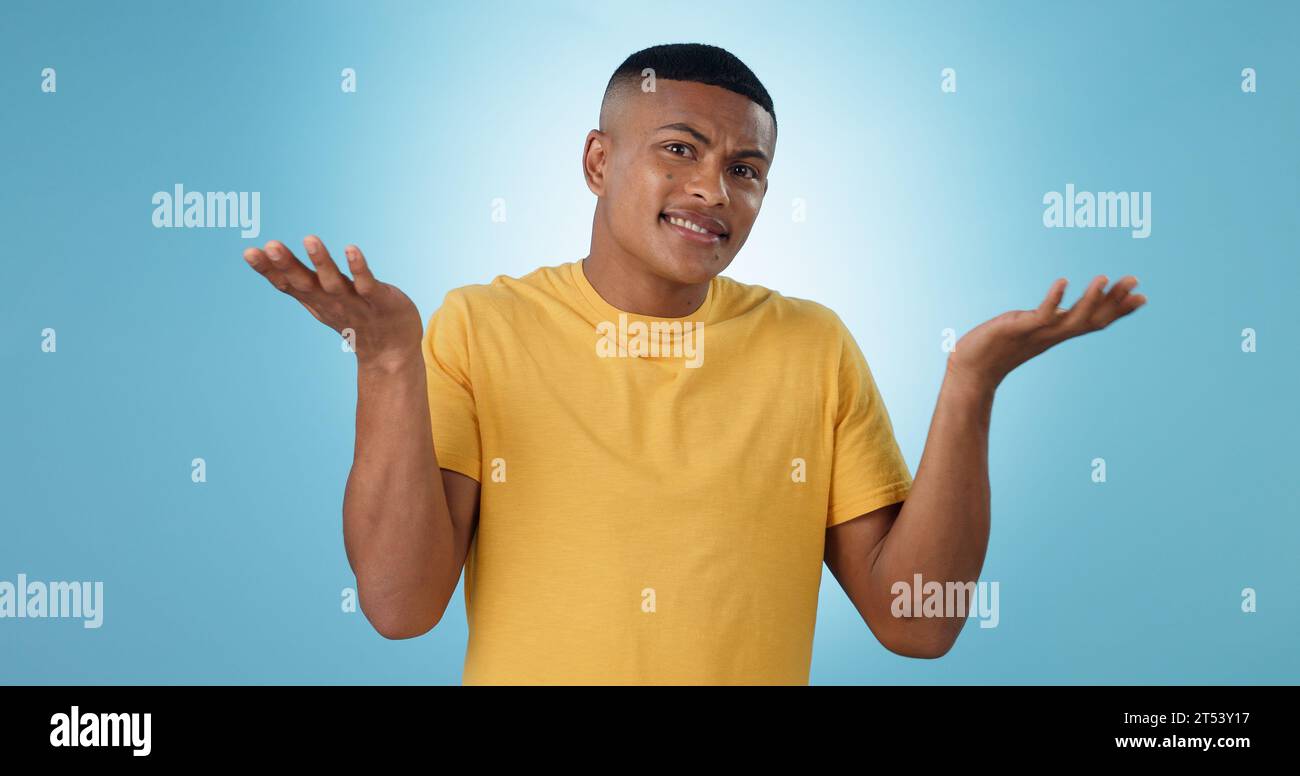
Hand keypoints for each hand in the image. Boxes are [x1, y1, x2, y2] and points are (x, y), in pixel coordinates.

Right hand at [241, 236, 423, 369]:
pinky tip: (351, 249)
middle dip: (287, 265)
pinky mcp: (379, 301)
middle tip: (271, 245)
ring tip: (310, 239)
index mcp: (315, 300)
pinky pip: (367, 283)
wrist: (391, 352)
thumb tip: (263, 257)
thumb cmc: (354, 319)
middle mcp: (330, 301)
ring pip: (334, 282)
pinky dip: (359, 268)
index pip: (287, 284)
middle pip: (305, 283)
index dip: (268, 270)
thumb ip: (296, 281)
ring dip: (322, 262)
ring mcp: (354, 302)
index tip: (249, 252)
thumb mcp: (320, 301)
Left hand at [947, 275, 1146, 392]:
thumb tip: (1060, 311)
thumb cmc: (997, 349)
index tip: (1142, 297)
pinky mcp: (1018, 329)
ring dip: (1089, 299)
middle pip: (1091, 318)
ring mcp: (1037, 333)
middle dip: (1114, 300)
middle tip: (1136, 280)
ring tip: (1104, 278)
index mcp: (1057, 333)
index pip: (1095, 320)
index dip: (1118, 310)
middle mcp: (1052, 334)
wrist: (972, 370)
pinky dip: (1053, 299)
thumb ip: (1047, 320)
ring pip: (1071, 318)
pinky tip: (1063, 282)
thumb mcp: (1029, 330)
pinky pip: (1040, 315)